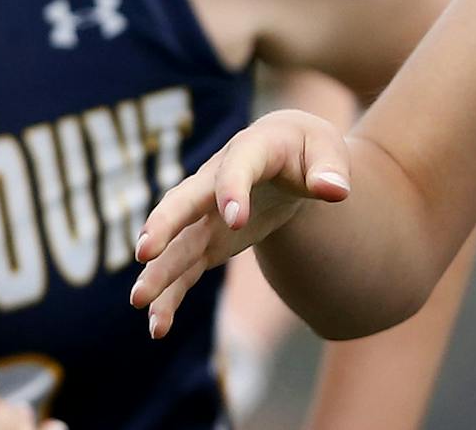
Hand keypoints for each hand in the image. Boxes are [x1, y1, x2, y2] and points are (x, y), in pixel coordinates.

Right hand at [130, 109, 351, 338]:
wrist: (284, 151)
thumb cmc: (307, 149)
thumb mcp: (325, 149)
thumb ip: (329, 169)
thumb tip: (336, 190)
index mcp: (249, 150)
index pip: (237, 169)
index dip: (234, 191)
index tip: (236, 220)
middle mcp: (215, 180)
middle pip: (184, 202)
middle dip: (164, 225)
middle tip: (144, 251)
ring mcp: (206, 213)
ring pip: (177, 242)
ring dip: (158, 271)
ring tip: (139, 301)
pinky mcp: (208, 240)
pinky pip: (184, 268)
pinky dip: (171, 295)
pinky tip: (159, 326)